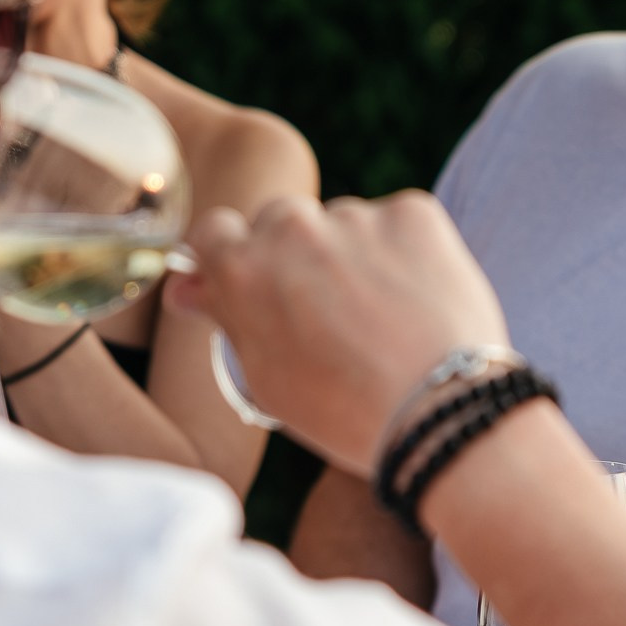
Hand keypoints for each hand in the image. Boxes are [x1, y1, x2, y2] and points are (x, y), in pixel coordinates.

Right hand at [167, 191, 512, 473]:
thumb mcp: (267, 377)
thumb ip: (227, 319)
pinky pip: (399, 223)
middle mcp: (291, 228)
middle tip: (331, 313)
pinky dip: (407, 253)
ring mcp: (355, 215)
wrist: (440, 413)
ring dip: (355, 255)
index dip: (236, 258)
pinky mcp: (413, 213)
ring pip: (344, 224)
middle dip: (297, 256)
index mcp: (242, 268)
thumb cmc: (344, 412)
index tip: (257, 281)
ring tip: (387, 319)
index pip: (216, 233)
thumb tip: (186, 288)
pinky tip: (419, 303)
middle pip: (281, 223)